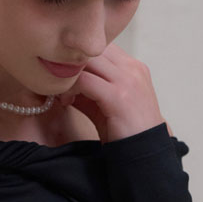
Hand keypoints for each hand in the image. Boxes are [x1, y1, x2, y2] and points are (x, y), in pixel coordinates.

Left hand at [56, 42, 172, 142]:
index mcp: (132, 67)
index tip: (64, 77)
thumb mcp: (104, 105)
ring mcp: (128, 80)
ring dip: (68, 75)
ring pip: (86, 60)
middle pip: (92, 49)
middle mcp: (132, 68)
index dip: (78, 58)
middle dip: (71, 63)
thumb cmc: (124, 132)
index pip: (100, 47)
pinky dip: (69, 88)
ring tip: (62, 94)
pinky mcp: (119, 96)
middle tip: (57, 83)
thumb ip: (87, 89)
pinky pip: (84, 81)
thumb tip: (60, 81)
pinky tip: (67, 102)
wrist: (145, 154)